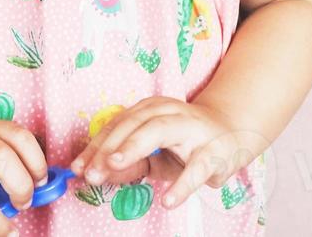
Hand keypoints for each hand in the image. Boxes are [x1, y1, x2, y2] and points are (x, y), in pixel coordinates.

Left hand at [69, 96, 261, 208]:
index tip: (77, 167)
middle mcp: (169, 112)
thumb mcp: (155, 153)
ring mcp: (192, 128)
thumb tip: (99, 173)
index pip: (117, 126)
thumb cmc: (188, 142)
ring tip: (115, 166)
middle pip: (133, 124)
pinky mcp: (214, 151)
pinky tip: (168, 201)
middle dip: (109, 147)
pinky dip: (182, 185)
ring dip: (134, 147)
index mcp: (151, 109)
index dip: (96, 146)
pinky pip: (197, 168)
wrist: (234, 131)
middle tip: (91, 172)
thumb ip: (129, 163)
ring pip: (159, 130)